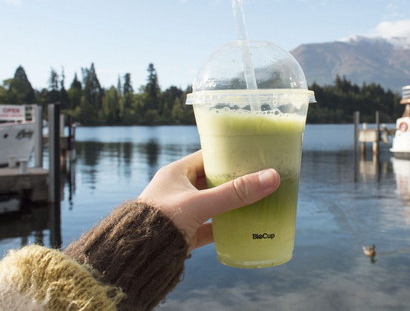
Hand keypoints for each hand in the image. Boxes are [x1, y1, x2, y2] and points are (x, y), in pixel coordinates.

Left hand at [138, 150, 279, 250]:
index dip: (229, 153)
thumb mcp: (200, 203)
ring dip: (234, 203)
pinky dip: (228, 226)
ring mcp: (184, 212)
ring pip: (215, 203)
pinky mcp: (187, 232)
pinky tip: (247, 226)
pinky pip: (213, 226)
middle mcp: (179, 190)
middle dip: (237, 180)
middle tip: (261, 176)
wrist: (137, 258)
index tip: (252, 152)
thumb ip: (235, 192)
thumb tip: (271, 177)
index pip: (207, 156)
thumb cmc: (162, 221)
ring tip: (260, 198)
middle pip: (214, 180)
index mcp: (177, 173)